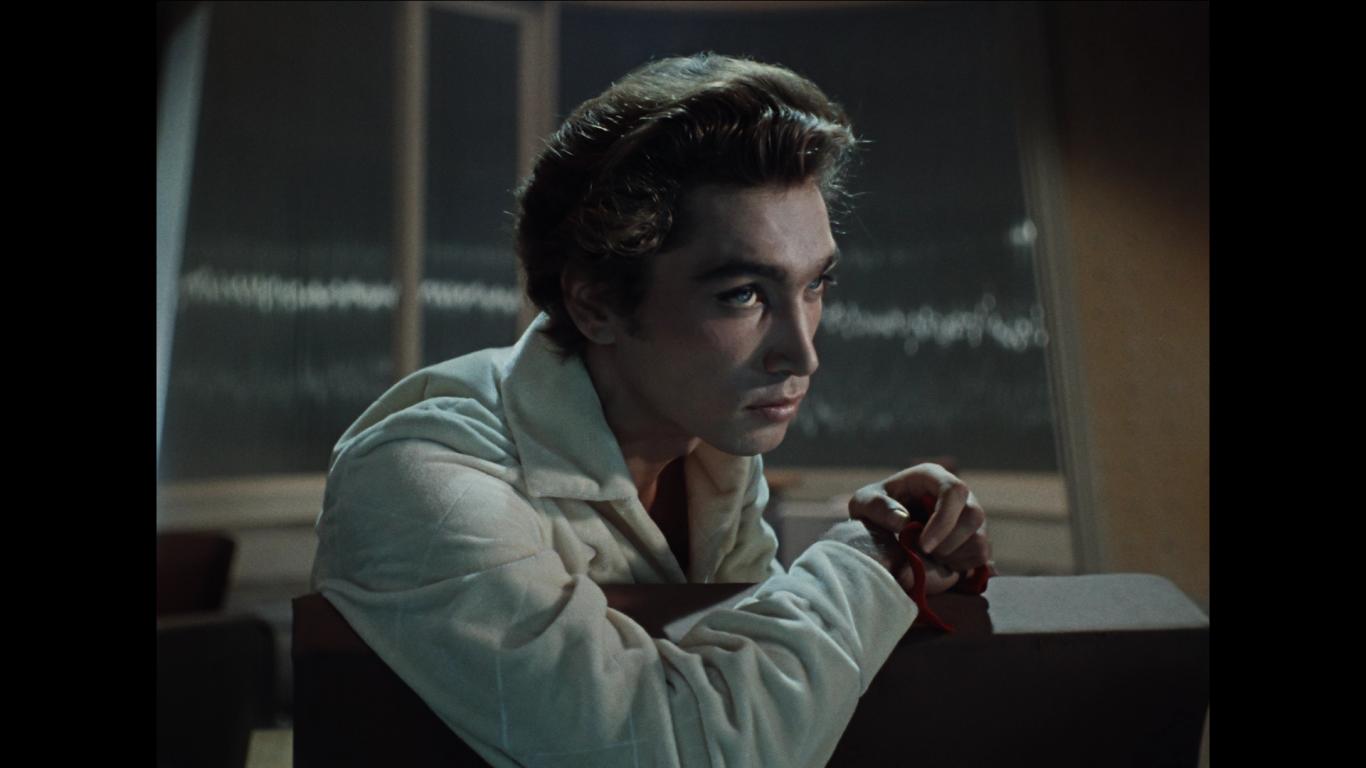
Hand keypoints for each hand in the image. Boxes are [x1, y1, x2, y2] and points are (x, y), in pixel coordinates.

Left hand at [846, 463, 991, 594]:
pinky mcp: (975, 537)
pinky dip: (960, 565)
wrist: (882, 529)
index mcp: (932, 476)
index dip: (944, 520)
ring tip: (926, 557)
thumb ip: (877, 507)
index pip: (954, 491)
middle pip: (974, 516)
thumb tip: (903, 520)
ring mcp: (971, 515)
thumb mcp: (864, 503)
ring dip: (952, 556)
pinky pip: (981, 555)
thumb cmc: (874, 510)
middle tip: (921, 554)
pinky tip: (938, 563)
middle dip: (948, 543)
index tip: (923, 545)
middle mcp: (958, 493)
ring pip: (979, 539)